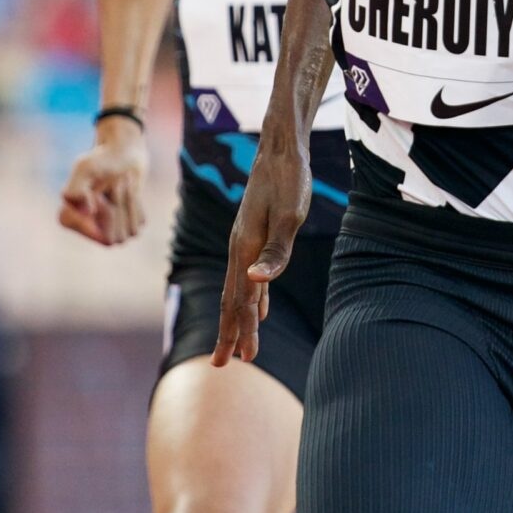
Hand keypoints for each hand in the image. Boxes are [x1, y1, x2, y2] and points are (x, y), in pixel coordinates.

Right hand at [57, 123, 151, 246]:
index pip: (92, 233)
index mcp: (67, 219)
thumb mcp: (85, 168)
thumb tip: (88, 214)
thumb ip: (77, 189)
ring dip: (128, 204)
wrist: (123, 155)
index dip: (102, 211)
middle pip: (113, 238)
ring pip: (128, 233)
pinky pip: (139, 224)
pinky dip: (136, 204)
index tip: (98, 191)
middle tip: (114, 182)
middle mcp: (87, 230)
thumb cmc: (100, 160)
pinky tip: (129, 190)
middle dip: (119, 208)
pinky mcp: (128, 226)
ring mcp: (109, 231)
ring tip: (121, 184)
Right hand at [216, 143, 310, 366]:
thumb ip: (276, 252)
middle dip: (228, 333)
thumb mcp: (289, 216)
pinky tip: (260, 307)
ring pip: (239, 289)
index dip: (241, 330)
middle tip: (222, 364)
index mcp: (245, 248)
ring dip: (240, 319)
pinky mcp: (255, 235)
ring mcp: (245, 242)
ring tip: (240, 346)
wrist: (280, 148)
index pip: (241, 299)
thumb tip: (257, 283)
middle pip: (232, 300)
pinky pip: (250, 275)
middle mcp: (240, 249)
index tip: (240, 360)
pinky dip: (254, 296)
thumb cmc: (289, 180)